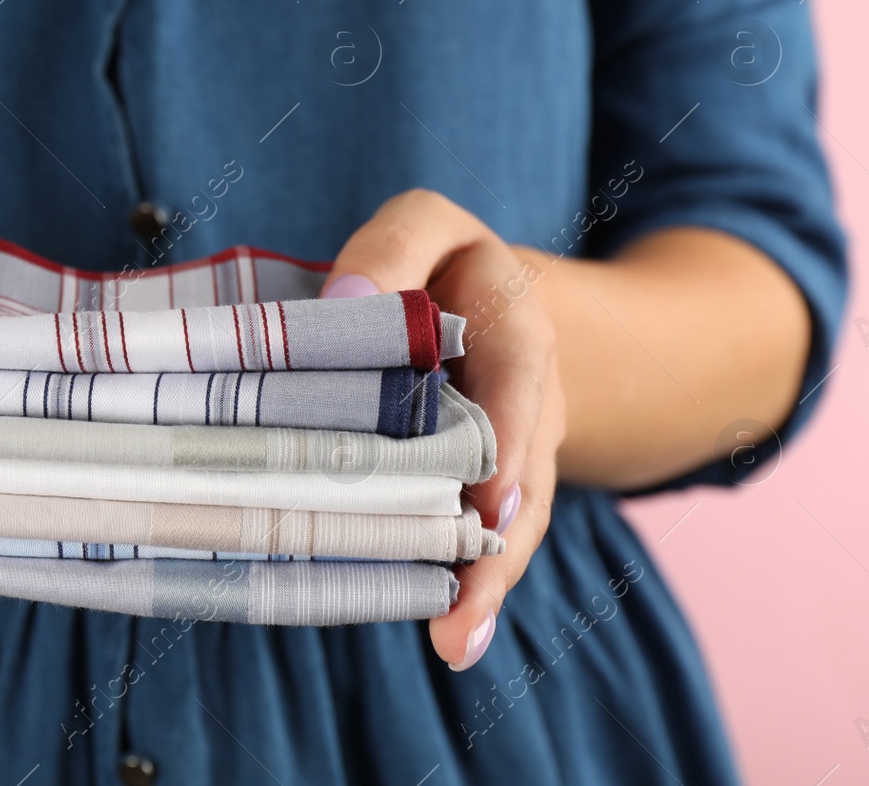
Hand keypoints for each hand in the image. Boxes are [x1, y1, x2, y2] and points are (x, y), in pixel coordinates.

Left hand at [321, 189, 564, 669]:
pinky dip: (471, 585)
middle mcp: (526, 396)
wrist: (491, 300)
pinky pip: (485, 536)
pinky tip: (454, 641)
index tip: (489, 495)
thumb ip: (391, 252)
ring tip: (458, 639)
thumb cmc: (433, 264)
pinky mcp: (483, 487)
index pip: (519, 373)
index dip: (508, 435)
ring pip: (510, 517)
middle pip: (520, 469)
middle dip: (495, 535)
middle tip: (467, 596)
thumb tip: (342, 304)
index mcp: (514, 322)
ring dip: (484, 578)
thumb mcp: (423, 229)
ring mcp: (512, 449)